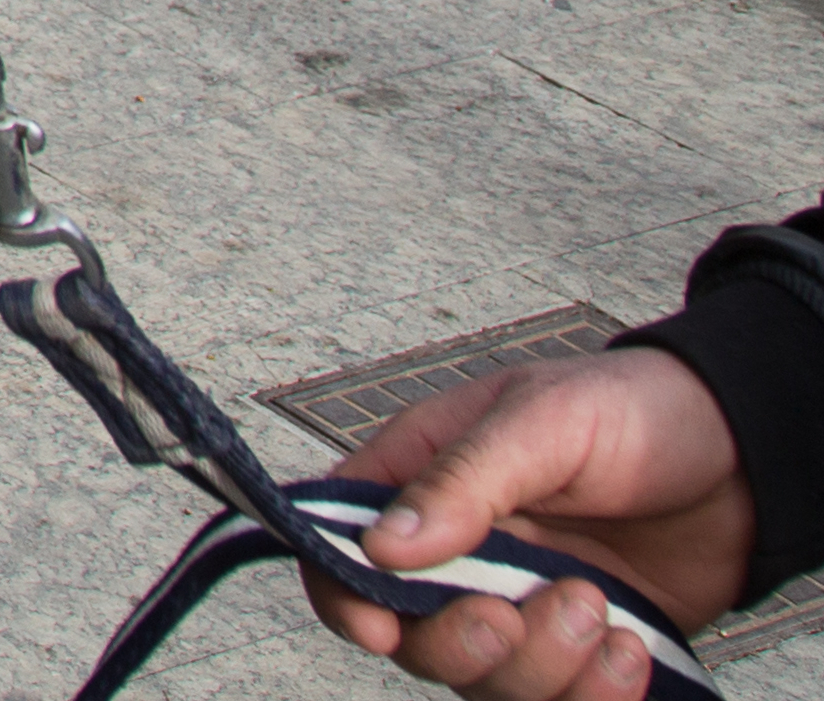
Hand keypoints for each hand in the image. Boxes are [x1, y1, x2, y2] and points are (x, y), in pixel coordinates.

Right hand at [301, 348, 751, 695]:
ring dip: (542, 665)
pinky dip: (594, 695)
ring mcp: (518, 604)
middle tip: (509, 617)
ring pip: (486, 678)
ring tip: (596, 607)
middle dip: (460, 642)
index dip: (344, 591)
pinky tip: (628, 648)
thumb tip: (381, 544)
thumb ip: (463, 480)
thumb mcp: (542, 420)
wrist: (743, 462)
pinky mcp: (578, 650)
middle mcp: (460, 550)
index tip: (382, 623)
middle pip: (412, 634)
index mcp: (423, 475)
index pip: (341, 540)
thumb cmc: (633, 411)